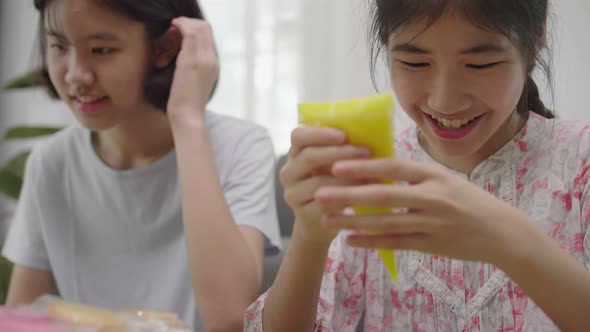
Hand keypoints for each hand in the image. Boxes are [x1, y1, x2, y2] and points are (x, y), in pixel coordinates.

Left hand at [166, 17, 218, 121]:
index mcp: (213, 65)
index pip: (208, 36)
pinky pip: (189, 32)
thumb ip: (192, 70)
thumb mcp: (192, 84)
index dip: (193, 29)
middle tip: (173, 30)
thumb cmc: (186, 105)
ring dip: (182, 24)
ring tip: (170, 31)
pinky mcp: (192, 60)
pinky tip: (170, 29)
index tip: (178, 32)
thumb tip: (181, 61)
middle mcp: (212, 60)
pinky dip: (179, 26)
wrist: (188, 117)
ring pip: (198, 27)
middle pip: (205, 27)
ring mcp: (204, 59)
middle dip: (187, 24)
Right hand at [280, 126, 372, 245]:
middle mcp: (289, 172)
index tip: (344, 135)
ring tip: (371, 175)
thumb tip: (369, 132)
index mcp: (295, 153)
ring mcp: (292, 194)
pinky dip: (345, 198)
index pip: (298, 135)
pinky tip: (363, 195)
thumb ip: (340, 148)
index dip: (320, 134)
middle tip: (366, 152)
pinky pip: (324, 204)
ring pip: (318, 182)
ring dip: (347, 178)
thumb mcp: (332, 164)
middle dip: (340, 153)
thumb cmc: (332, 184)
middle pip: (309, 157)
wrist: (320, 222)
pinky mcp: (302, 214)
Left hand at [316, 157, 534, 264]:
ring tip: (327, 219)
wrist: (501, 231)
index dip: (364, 166)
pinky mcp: (431, 244)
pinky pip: (396, 243)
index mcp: (434, 174)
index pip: (393, 166)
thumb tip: (375, 166)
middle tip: (321, 193)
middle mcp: (433, 196)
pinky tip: (351, 240)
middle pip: (384, 194)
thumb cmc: (468, 200)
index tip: (336, 165)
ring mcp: (432, 222)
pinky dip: (372, 242)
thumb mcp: (444, 178)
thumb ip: (413, 174)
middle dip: (349, 195)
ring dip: (353, 221)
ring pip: (385, 222)